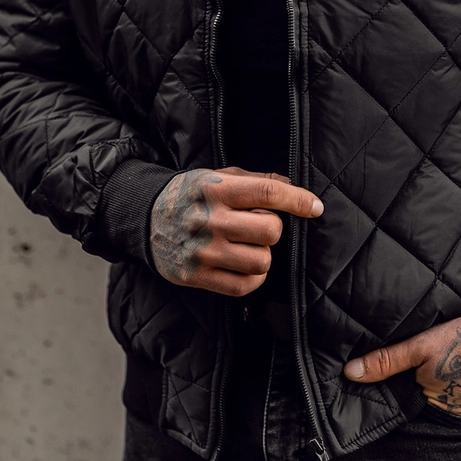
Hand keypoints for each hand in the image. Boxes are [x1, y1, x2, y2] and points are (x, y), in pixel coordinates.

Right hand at [149, 166, 322, 295]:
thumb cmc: (192, 194)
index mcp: (217, 188)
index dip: (298, 200)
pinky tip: (245, 264)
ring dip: (263, 254)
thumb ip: (256, 180)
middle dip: (273, 229)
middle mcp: (210, 219)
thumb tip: (293, 187)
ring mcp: (204, 250)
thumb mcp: (219, 176)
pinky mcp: (197, 276)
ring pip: (262, 261)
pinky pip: (244, 285)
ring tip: (247, 245)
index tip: (315, 207)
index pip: (268, 192)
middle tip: (258, 225)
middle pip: (271, 230)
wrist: (146, 217)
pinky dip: (254, 278)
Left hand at [344, 314, 460, 418]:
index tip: (411, 371)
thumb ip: (388, 359)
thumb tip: (350, 373)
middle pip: (434, 400)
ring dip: (456, 388)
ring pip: (457, 400)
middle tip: (442, 364)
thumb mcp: (423, 344)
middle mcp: (453, 415)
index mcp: (432, 400)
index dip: (410, 384)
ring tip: (459, 366)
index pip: (411, 397)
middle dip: (433, 386)